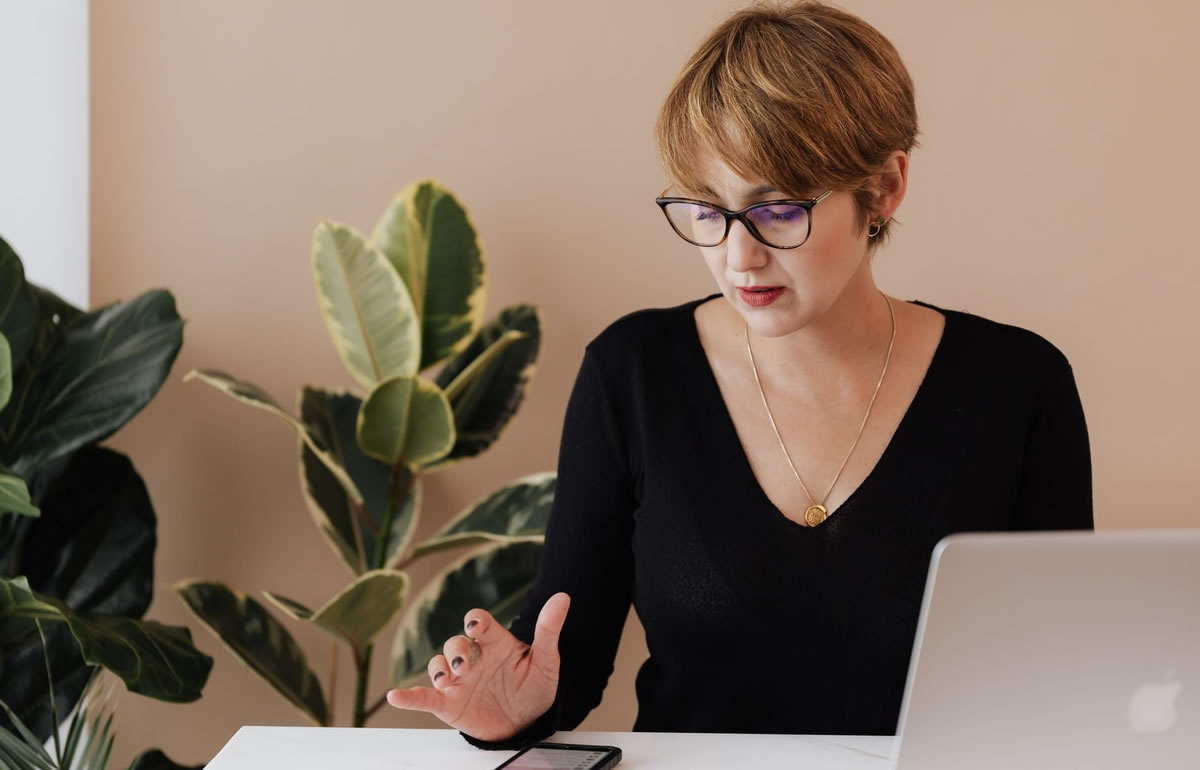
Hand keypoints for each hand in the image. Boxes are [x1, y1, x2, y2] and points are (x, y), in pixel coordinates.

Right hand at [386, 592, 569, 741]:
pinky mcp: (449, 704)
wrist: (528, 722)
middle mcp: (473, 659)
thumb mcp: (546, 660)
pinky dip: (408, 697)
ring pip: (438, 665)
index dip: (476, 621)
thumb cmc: (534, 687)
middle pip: (455, 644)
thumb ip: (549, 630)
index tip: (476, 625)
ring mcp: (459, 682)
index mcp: (495, 644)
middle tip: (465, 664)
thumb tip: (563, 598)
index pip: (480, 623)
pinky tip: (396, 696)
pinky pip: (424, 698)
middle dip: (456, 650)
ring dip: (439, 669)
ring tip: (448, 679)